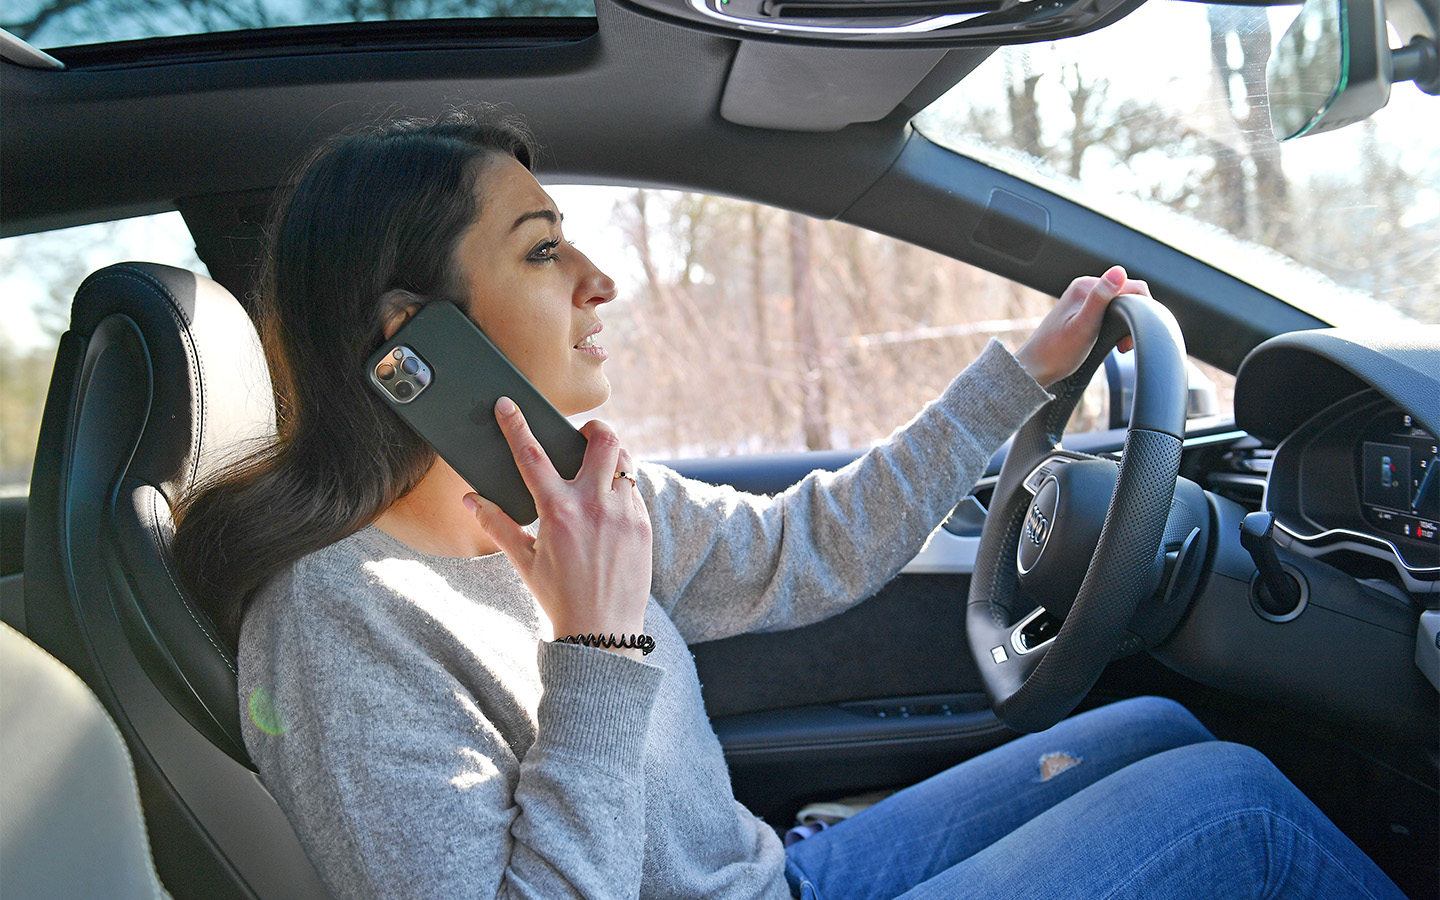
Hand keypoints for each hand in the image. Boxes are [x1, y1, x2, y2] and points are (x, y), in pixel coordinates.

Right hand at [466, 397, 652, 658]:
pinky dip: (621, 488)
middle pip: (602, 440)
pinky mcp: (642, 525)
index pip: (532, 455)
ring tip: (597, 468)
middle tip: (582, 436)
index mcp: (558, 512)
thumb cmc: (559, 596)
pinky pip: (634, 491)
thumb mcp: (523, 561)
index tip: (508, 404)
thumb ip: (497, 525)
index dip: (516, 425)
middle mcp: (594, 505)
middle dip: (593, 428)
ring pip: (625, 461)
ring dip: (612, 456)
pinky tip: (610, 503)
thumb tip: (470, 500)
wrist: (602, 631)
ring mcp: (623, 513)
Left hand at [1014, 265, 1148, 387]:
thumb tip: (1118, 271)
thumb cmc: (1057, 352)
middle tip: (1123, 346)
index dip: (1139, 310)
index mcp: (1085, 286)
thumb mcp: (1084, 326)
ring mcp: (1082, 300)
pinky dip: (1115, 328)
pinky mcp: (1082, 312)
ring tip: (1118, 346)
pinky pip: (1109, 313)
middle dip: (1132, 318)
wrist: (1035, 369)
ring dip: (1125, 325)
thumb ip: (1100, 298)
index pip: (1131, 286)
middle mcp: (1084, 288)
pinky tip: (1109, 342)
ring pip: (1120, 306)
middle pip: (1127, 296)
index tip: (1129, 336)